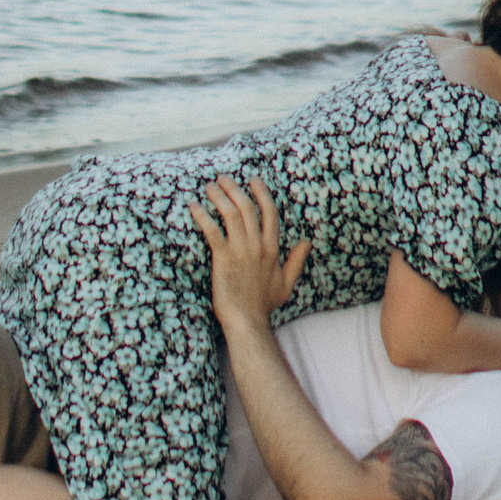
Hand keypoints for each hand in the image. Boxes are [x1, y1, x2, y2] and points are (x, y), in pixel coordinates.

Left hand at [191, 176, 312, 331]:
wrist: (246, 320)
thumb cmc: (263, 305)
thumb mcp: (286, 284)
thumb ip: (296, 262)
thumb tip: (306, 242)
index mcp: (271, 249)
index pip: (269, 213)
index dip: (261, 193)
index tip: (253, 180)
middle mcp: (256, 245)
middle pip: (247, 208)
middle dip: (235, 189)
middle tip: (223, 178)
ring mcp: (239, 250)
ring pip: (230, 214)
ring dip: (219, 197)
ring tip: (209, 187)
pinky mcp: (222, 257)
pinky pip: (212, 230)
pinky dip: (202, 216)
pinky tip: (194, 207)